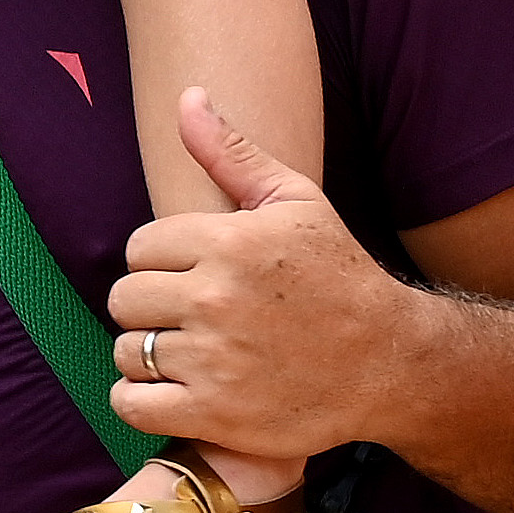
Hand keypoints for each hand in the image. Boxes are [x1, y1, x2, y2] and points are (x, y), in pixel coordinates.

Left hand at [104, 89, 410, 469]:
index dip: (159, 261)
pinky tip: (168, 391)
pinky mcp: (214, 414)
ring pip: (127, 351)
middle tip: (183, 316)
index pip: (139, 248)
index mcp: (228, 242)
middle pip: (125, 299)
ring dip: (145, 355)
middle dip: (147, 306)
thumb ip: (231, 152)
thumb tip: (186, 97)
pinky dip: (139, 400)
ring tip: (181, 354)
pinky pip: (133, 404)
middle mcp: (215, 298)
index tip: (188, 274)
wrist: (388, 361)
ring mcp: (213, 360)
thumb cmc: (339, 274)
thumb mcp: (295, 201)